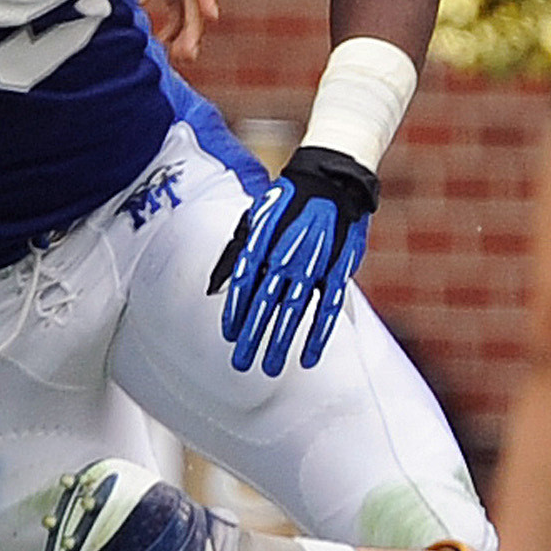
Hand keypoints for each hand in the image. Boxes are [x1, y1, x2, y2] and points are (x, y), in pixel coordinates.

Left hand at [208, 146, 377, 375]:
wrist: (332, 182)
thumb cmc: (287, 204)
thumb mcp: (255, 221)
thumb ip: (235, 254)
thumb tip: (212, 287)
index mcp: (263, 243)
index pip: (244, 283)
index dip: (236, 311)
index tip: (228, 336)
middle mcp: (285, 256)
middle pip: (265, 303)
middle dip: (252, 336)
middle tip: (240, 364)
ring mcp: (313, 265)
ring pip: (294, 310)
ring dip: (282, 341)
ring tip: (270, 368)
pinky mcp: (338, 271)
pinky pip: (328, 308)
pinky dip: (319, 334)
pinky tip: (309, 357)